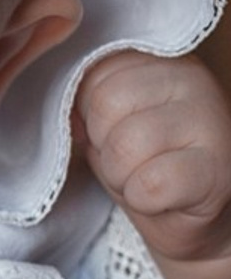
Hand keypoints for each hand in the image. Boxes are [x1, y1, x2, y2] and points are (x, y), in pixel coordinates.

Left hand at [78, 51, 230, 278]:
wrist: (192, 218)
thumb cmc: (145, 164)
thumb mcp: (107, 123)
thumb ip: (85, 99)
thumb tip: (62, 103)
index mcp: (158, 61)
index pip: (93, 73)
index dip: (88, 115)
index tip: (113, 132)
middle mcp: (191, 80)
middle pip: (107, 104)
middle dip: (103, 146)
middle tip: (129, 161)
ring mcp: (210, 122)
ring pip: (125, 146)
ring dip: (121, 176)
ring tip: (145, 178)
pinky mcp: (217, 171)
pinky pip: (151, 184)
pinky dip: (142, 199)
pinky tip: (162, 198)